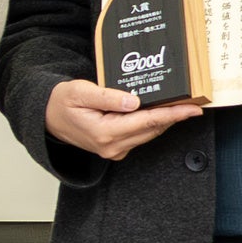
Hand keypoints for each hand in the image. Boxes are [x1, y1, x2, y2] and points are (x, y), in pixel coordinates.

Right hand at [45, 77, 204, 159]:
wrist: (47, 117)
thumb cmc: (61, 103)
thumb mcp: (80, 92)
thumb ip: (107, 97)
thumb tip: (134, 101)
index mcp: (104, 132)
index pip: (146, 122)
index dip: (172, 114)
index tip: (192, 109)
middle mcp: (111, 146)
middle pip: (151, 129)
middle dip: (174, 116)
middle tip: (194, 103)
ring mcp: (114, 150)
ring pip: (148, 134)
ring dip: (164, 120)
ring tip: (181, 106)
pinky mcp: (115, 148)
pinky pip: (140, 136)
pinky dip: (152, 124)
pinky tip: (159, 113)